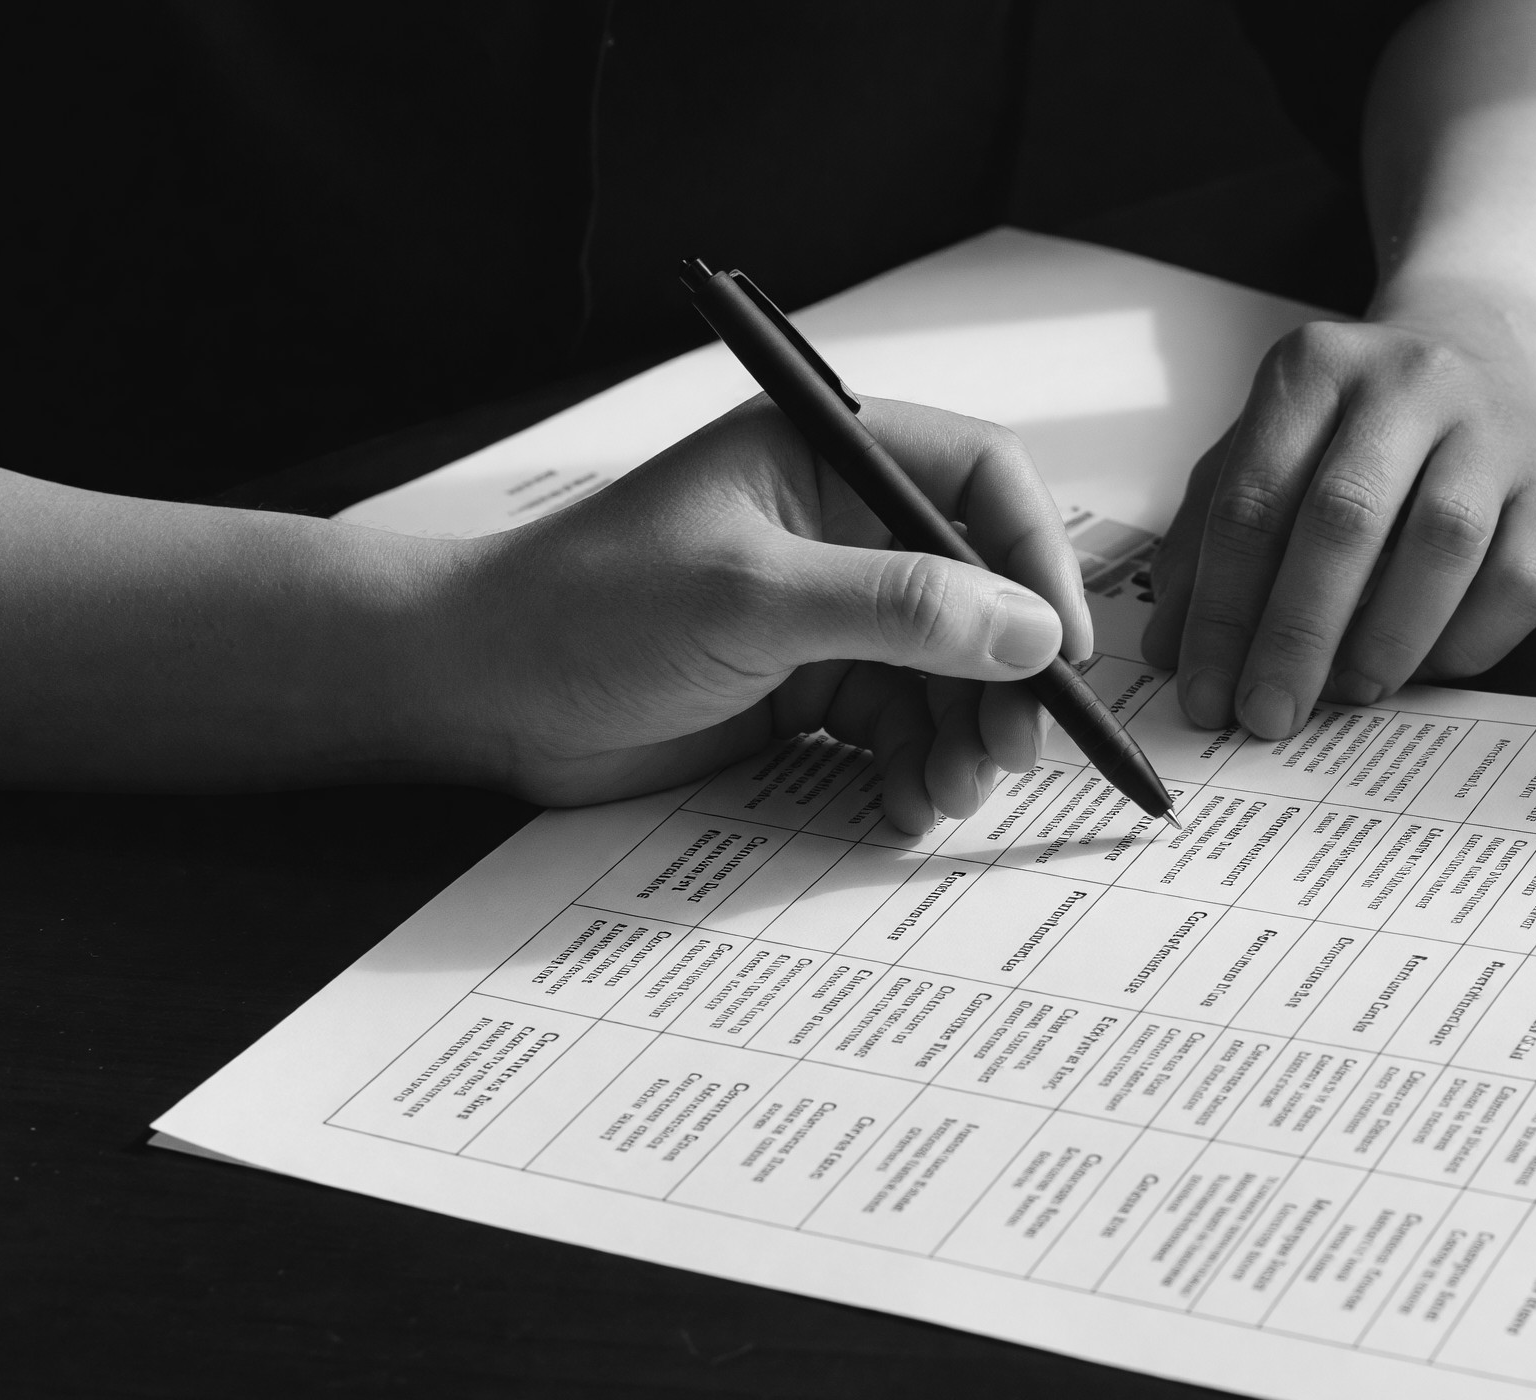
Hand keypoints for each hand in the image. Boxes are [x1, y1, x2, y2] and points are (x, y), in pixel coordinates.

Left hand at [425, 396, 1090, 824]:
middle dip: (1004, 678)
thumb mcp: (751, 599)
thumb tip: (1029, 630)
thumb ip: (898, 610)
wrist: (475, 693)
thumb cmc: (585, 608)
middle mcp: (841, 527)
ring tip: (945, 794)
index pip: (980, 482)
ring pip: (949, 672)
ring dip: (963, 737)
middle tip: (1009, 753)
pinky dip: (915, 770)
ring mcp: (828, 611)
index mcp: (828, 457)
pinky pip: (899, 727)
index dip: (1035, 562)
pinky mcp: (807, 685)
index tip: (1060, 651)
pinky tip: (902, 807)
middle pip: (980, 593)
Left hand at [1140, 317, 1535, 737]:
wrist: (1486, 351)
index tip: (1205, 692)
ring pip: (1443, 545)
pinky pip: (1518, 582)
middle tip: (1268, 713)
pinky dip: (1465, 642)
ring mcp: (1493, 431)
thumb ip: (1211, 537)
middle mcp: (1408, 383)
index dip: (1224, 610)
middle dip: (1297, 635)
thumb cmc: (1358, 421)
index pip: (1254, 500)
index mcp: (1315, 369)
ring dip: (1386, 640)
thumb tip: (1174, 650)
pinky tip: (1422, 668)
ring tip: (1347, 694)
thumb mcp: (1269, 446)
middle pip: (1344, 519)